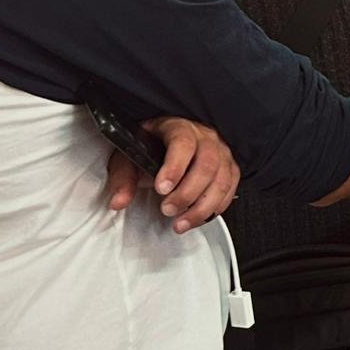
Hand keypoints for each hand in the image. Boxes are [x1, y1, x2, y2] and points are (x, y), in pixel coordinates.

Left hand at [105, 117, 239, 232]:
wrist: (169, 142)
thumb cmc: (152, 146)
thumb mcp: (130, 156)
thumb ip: (123, 177)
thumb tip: (119, 201)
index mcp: (179, 128)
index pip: (182, 143)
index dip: (174, 167)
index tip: (162, 188)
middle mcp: (205, 137)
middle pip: (206, 165)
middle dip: (187, 193)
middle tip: (167, 209)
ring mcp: (221, 152)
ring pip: (221, 180)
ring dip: (202, 207)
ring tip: (181, 222)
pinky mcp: (229, 167)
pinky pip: (230, 189)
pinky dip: (216, 207)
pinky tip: (198, 217)